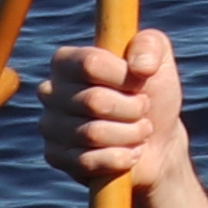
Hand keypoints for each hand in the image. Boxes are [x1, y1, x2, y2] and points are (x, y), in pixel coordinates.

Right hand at [43, 30, 190, 199]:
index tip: (141, 82)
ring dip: (131, 134)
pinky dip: (119, 158)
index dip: (125, 76)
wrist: (157, 141)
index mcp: (67, 60)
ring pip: (93, 134)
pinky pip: (87, 161)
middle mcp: (50, 91)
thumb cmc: (152, 94)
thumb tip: (140, 67)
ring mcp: (49, 125)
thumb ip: (150, 46)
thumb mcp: (158, 59)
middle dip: (133, 108)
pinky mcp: (55, 157)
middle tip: (144, 109)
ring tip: (141, 130)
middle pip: (94, 101)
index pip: (90, 63)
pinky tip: (130, 152)